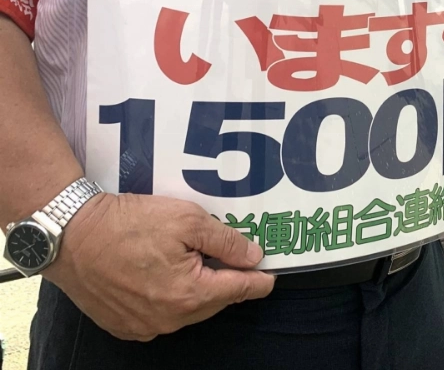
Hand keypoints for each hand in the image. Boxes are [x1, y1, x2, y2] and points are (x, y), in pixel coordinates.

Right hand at [46, 192, 273, 340]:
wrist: (70, 235)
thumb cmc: (127, 224)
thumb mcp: (187, 219)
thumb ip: (226, 240)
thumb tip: (253, 256)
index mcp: (189, 295)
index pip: (238, 291)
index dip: (259, 281)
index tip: (272, 276)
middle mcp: (168, 319)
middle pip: (214, 301)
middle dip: (226, 280)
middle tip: (235, 257)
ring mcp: (144, 326)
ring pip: (188, 309)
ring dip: (198, 288)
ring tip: (197, 260)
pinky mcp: (123, 324)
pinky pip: (161, 314)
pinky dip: (171, 296)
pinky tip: (166, 273)